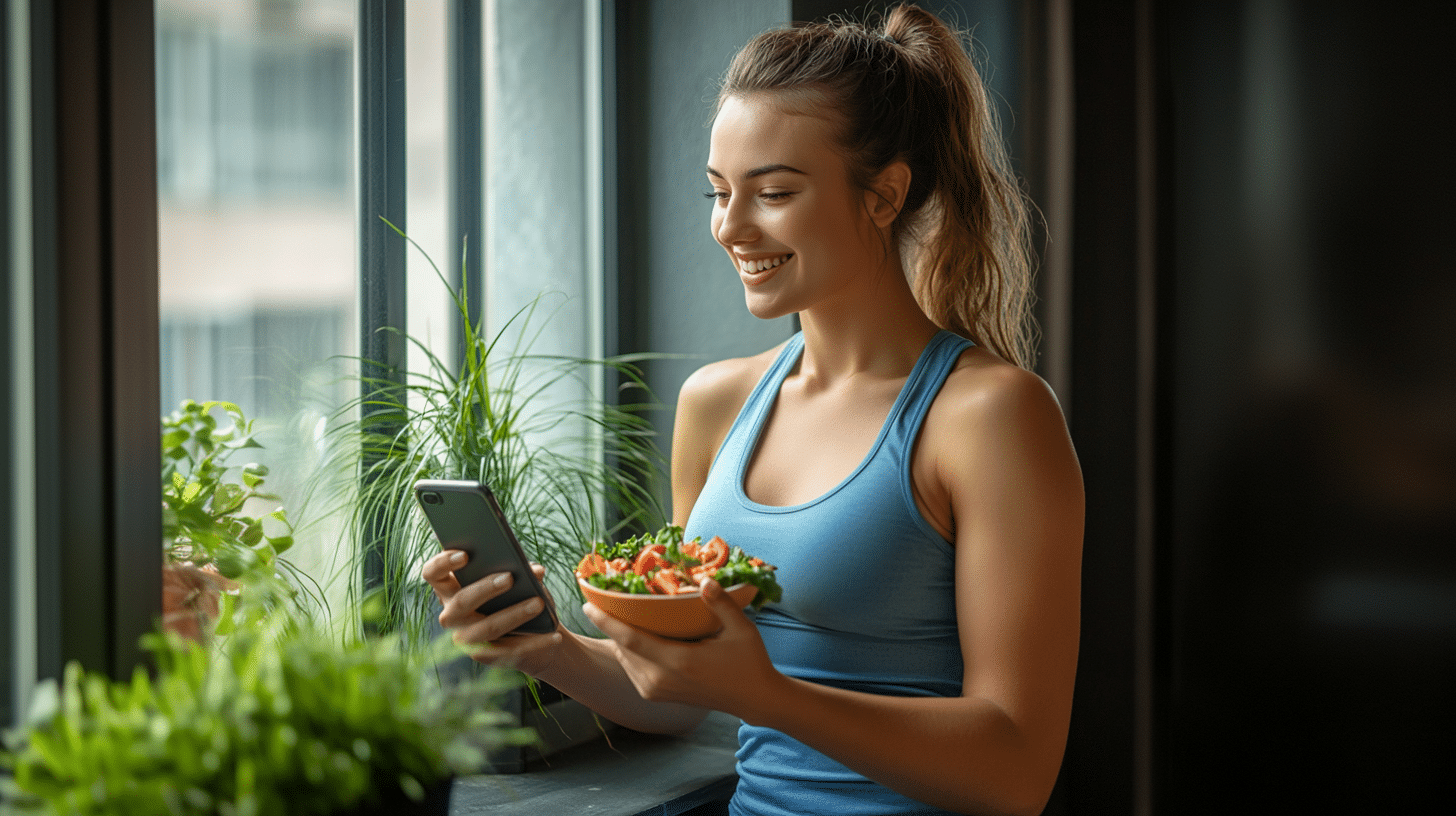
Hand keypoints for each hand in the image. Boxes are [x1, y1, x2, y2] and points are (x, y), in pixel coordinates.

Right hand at [422, 550, 564, 674]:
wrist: (529, 632)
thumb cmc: (516, 594)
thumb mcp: (517, 578)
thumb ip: (521, 570)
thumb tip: (536, 571)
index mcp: (450, 588)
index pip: (433, 574)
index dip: (443, 563)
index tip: (465, 554)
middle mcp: (452, 615)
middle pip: (461, 601)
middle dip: (485, 588)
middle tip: (510, 578)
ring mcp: (466, 638)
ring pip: (487, 628)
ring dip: (514, 615)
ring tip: (538, 603)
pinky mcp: (486, 657)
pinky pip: (510, 650)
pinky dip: (536, 642)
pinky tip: (555, 635)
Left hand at [582, 576, 780, 716]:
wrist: (753, 698)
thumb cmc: (749, 661)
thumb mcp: (741, 629)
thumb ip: (722, 604)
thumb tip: (705, 581)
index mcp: (678, 662)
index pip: (631, 640)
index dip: (606, 622)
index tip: (588, 604)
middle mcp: (661, 679)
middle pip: (621, 649)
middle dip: (608, 625)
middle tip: (601, 599)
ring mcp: (657, 690)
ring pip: (624, 660)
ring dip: (617, 638)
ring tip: (615, 614)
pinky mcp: (657, 695)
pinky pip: (632, 670)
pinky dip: (627, 652)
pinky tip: (632, 636)